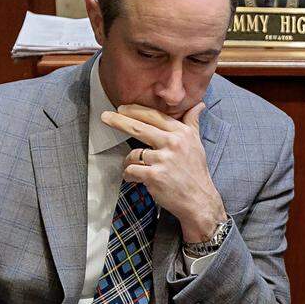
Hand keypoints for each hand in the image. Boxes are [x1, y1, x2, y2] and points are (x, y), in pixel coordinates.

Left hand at [101, 103, 225, 242]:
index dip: (135, 110)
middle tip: (105, 117)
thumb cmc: (195, 171)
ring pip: (133, 154)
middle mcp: (173, 143)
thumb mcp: (197, 143)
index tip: (122, 108)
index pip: (154, 116)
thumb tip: (199, 104)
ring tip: (135, 169)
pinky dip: (128, 175)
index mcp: (182, 133)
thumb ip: (193, 122)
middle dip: (119, 121)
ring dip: (129, 162)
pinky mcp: (154, 176)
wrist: (199, 199)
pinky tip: (133, 178)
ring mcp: (163, 159)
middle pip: (139, 128)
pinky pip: (131, 170)